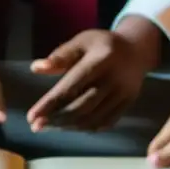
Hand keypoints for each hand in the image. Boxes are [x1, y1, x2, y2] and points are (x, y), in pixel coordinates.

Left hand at [27, 16, 161, 131]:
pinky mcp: (128, 103)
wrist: (137, 50)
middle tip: (37, 126)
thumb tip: (36, 68)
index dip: (49, 104)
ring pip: (92, 118)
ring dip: (68, 126)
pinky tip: (71, 126)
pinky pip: (106, 122)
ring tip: (50, 126)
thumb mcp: (82, 41)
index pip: (70, 87)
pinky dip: (86, 128)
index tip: (32, 117)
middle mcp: (113, 79)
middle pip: (81, 107)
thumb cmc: (102, 44)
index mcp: (100, 60)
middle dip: (56, 119)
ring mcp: (123, 93)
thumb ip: (61, 55)